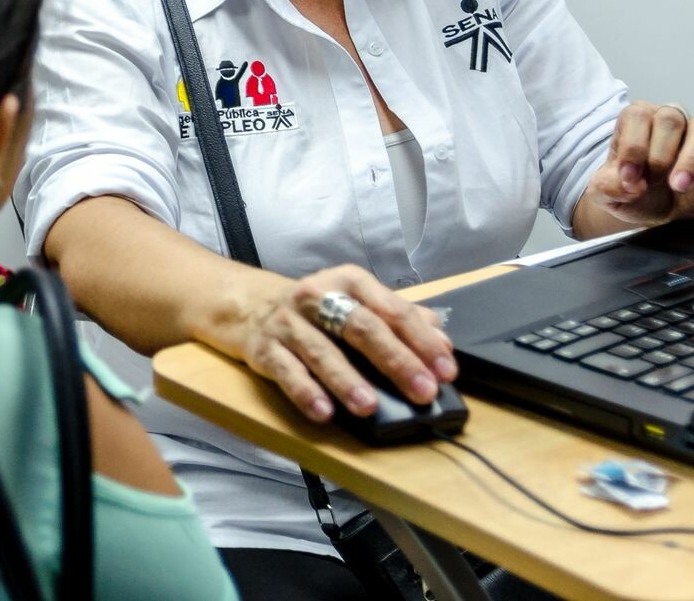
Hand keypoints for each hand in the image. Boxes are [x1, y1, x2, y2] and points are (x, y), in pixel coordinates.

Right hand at [226, 265, 456, 423]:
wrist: (248, 305)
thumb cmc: (315, 310)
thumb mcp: (357, 302)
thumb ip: (399, 317)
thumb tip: (442, 340)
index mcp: (350, 282)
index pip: (392, 310)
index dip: (422, 341)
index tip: (445, 370)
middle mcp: (318, 296)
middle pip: (361, 327)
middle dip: (396, 361)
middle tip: (422, 390)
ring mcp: (289, 322)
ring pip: (322, 351)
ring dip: (347, 380)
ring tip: (370, 406)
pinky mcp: (265, 348)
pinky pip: (286, 371)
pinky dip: (306, 392)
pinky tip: (323, 412)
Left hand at [583, 101, 693, 227]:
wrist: (654, 213)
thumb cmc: (632, 193)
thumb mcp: (606, 194)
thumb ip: (607, 187)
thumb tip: (629, 185)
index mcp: (635, 121)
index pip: (637, 116)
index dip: (634, 146)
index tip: (630, 176)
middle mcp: (666, 120)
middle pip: (670, 119)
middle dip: (660, 155)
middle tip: (653, 182)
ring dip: (692, 158)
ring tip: (680, 184)